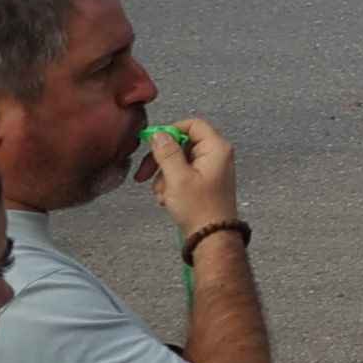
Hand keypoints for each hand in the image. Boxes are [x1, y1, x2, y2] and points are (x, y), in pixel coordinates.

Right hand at [140, 119, 240, 233]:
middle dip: (162, 161)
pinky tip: (168, 199)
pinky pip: (182, 175)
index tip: (152, 144)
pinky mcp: (204, 183)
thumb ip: (167, 153)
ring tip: (163, 194)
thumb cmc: (200, 209)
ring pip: (179, 162)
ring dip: (164, 177)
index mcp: (216, 149)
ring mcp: (210, 170)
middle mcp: (216, 156)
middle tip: (145, 174)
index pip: (192, 125)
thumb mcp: (177, 178)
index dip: (170, 131)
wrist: (210, 237)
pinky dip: (171, 185)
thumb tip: (159, 134)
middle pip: (182, 144)